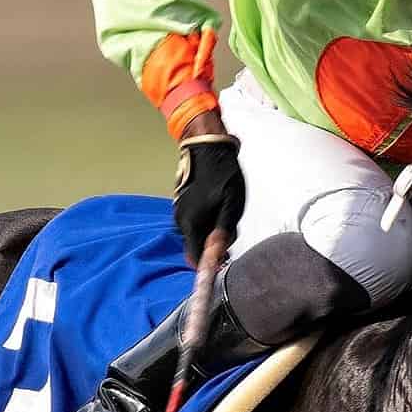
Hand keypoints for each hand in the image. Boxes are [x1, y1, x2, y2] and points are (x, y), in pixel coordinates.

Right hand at [173, 118, 244, 263]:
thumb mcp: (231, 206)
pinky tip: (218, 206)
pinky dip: (208, 221)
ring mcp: (180, 213)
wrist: (207, 149)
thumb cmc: (222, 175)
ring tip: (226, 212)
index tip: (225, 257)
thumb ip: (223, 232)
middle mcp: (181, 222)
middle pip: (198, 247)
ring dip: (212, 231)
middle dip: (215, 244)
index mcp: (191, 224)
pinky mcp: (183, 206)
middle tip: (231, 228)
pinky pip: (196, 223)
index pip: (195, 258)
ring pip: (198, 234)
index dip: (210, 263)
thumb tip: (217, 254)